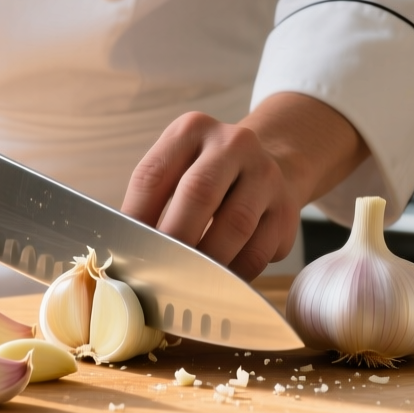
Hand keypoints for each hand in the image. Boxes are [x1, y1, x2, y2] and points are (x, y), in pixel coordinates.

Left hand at [121, 94, 367, 280]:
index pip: (154, 174)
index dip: (135, 217)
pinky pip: (259, 251)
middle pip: (198, 193)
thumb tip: (125, 253)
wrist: (268, 167)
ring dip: (206, 262)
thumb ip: (151, 203)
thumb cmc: (206, 177)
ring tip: (186, 282)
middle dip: (174, 239)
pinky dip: (235, 273)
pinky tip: (219, 281)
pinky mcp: (288, 209)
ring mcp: (266, 174)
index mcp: (192, 130)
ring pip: (235, 226)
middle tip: (157, 271)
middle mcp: (233, 144)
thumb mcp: (177, 170)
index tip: (125, 250)